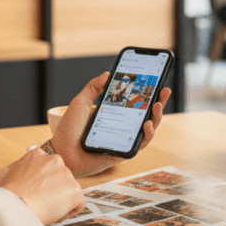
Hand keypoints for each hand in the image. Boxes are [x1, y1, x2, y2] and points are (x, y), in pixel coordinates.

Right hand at [0, 148, 83, 224]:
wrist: (13, 207)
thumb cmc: (8, 196)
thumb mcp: (10, 174)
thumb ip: (24, 171)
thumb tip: (27, 178)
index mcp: (38, 154)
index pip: (49, 167)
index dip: (44, 182)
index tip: (38, 191)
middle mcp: (54, 160)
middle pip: (61, 177)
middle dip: (54, 190)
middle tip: (42, 202)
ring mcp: (66, 174)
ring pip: (69, 190)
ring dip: (61, 200)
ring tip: (46, 209)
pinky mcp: (74, 189)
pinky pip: (78, 203)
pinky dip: (69, 211)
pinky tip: (55, 215)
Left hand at [52, 71, 171, 177]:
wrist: (61, 151)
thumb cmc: (68, 129)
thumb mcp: (81, 102)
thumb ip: (93, 87)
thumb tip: (108, 74)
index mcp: (113, 114)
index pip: (134, 101)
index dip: (146, 93)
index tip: (155, 81)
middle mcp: (121, 126)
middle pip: (145, 114)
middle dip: (158, 102)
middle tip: (164, 91)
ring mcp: (124, 139)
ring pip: (148, 129)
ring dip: (156, 117)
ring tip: (157, 105)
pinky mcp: (124, 152)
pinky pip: (140, 144)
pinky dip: (147, 134)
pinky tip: (146, 123)